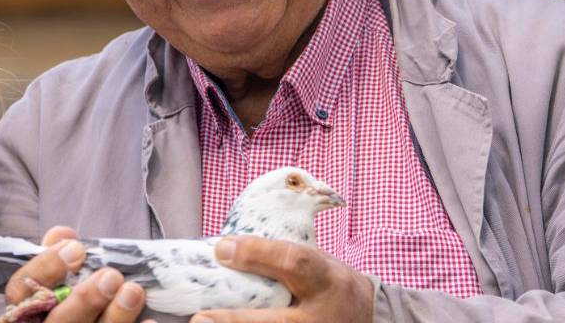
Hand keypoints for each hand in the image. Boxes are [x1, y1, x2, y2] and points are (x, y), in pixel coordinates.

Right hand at [2, 226, 151, 322]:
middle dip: (85, 299)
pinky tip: (149, 321)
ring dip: (115, 316)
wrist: (86, 321)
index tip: (76, 249)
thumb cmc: (69, 302)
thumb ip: (56, 257)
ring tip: (133, 291)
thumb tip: (64, 236)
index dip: (45, 269)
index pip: (21, 292)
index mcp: (27, 311)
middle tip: (111, 276)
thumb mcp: (57, 279)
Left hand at [189, 236, 372, 322]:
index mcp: (325, 280)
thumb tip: (222, 250)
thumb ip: (277, 257)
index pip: (294, 263)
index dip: (258, 254)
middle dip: (236, 322)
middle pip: (277, 322)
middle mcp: (318, 316)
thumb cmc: (329, 284)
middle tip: (199, 319)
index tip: (222, 248)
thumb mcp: (316, 261)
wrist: (365, 316)